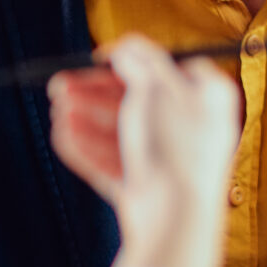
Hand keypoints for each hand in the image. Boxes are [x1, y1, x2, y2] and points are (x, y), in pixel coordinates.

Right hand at [48, 34, 241, 266]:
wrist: (174, 217)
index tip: (97, 60)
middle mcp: (194, 130)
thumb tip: (124, 50)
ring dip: (86, 118)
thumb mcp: (155, 86)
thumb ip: (138, 60)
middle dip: (94, 93)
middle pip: (137, 103)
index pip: (167, 69)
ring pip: (121, 134)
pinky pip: (115, 165)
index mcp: (208, 98)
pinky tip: (63, 135)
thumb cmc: (174, 146)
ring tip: (58, 111)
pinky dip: (89, 149)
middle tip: (59, 85)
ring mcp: (170, 163)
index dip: (131, 62)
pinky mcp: (148, 192)